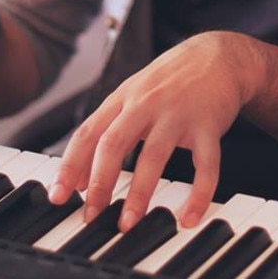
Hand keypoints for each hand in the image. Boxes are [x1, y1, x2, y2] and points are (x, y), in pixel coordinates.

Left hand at [50, 31, 259, 230]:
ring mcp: (178, 113)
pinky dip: (198, 194)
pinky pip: (205, 164)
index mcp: (125, 97)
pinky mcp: (208, 124)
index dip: (71, 164)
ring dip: (140, 193)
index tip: (58, 195)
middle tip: (91, 215)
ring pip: (154, 154)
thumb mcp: (134, 93)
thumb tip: (80, 176)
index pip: (90, 132)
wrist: (220, 55)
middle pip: (115, 142)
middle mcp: (147, 103)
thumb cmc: (172, 79)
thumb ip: (108, 128)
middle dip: (99, 182)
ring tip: (129, 223)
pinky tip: (189, 217)